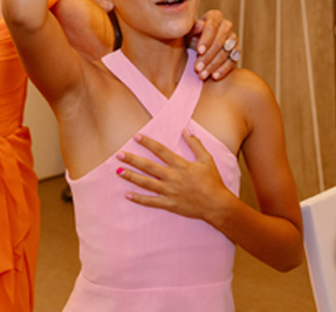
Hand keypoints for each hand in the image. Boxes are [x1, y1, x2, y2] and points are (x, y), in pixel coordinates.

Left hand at [117, 132, 234, 223]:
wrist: (217, 204)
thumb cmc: (213, 182)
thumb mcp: (207, 160)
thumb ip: (195, 144)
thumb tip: (186, 130)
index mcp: (181, 165)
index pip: (161, 150)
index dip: (148, 143)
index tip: (136, 137)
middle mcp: (173, 177)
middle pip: (148, 166)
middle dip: (132, 160)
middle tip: (119, 154)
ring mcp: (169, 191)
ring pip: (146, 183)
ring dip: (131, 176)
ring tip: (118, 171)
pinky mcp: (169, 204)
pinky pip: (150, 201)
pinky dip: (138, 199)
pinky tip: (127, 195)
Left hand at [186, 9, 238, 80]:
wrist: (197, 45)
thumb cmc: (191, 36)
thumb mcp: (188, 32)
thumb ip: (193, 28)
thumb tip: (200, 24)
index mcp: (215, 16)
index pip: (212, 28)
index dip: (206, 40)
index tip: (199, 51)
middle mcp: (226, 25)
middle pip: (219, 42)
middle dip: (207, 57)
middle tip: (197, 69)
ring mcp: (233, 38)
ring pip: (225, 53)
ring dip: (213, 65)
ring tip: (202, 75)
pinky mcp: (236, 50)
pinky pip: (233, 60)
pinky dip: (223, 69)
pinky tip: (214, 76)